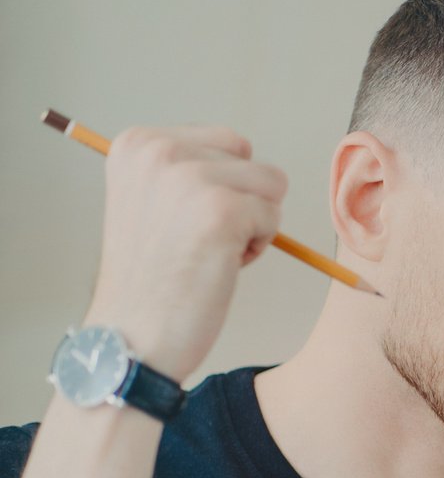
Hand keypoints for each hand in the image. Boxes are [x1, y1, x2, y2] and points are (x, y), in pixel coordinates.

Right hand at [85, 125, 287, 379]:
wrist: (134, 333)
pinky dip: (258, 246)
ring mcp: (190, 178)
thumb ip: (185, 170)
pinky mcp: (222, 210)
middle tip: (198, 241)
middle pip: (253, 160)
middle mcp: (158, 151)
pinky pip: (275, 218)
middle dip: (242, 201)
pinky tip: (218, 266)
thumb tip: (243, 156)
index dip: (223, 187)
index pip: (227, 143)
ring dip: (253, 224)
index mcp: (138, 143)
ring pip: (271, 186)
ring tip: (207, 252)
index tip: (182, 222)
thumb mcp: (150, 200)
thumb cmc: (152, 277)